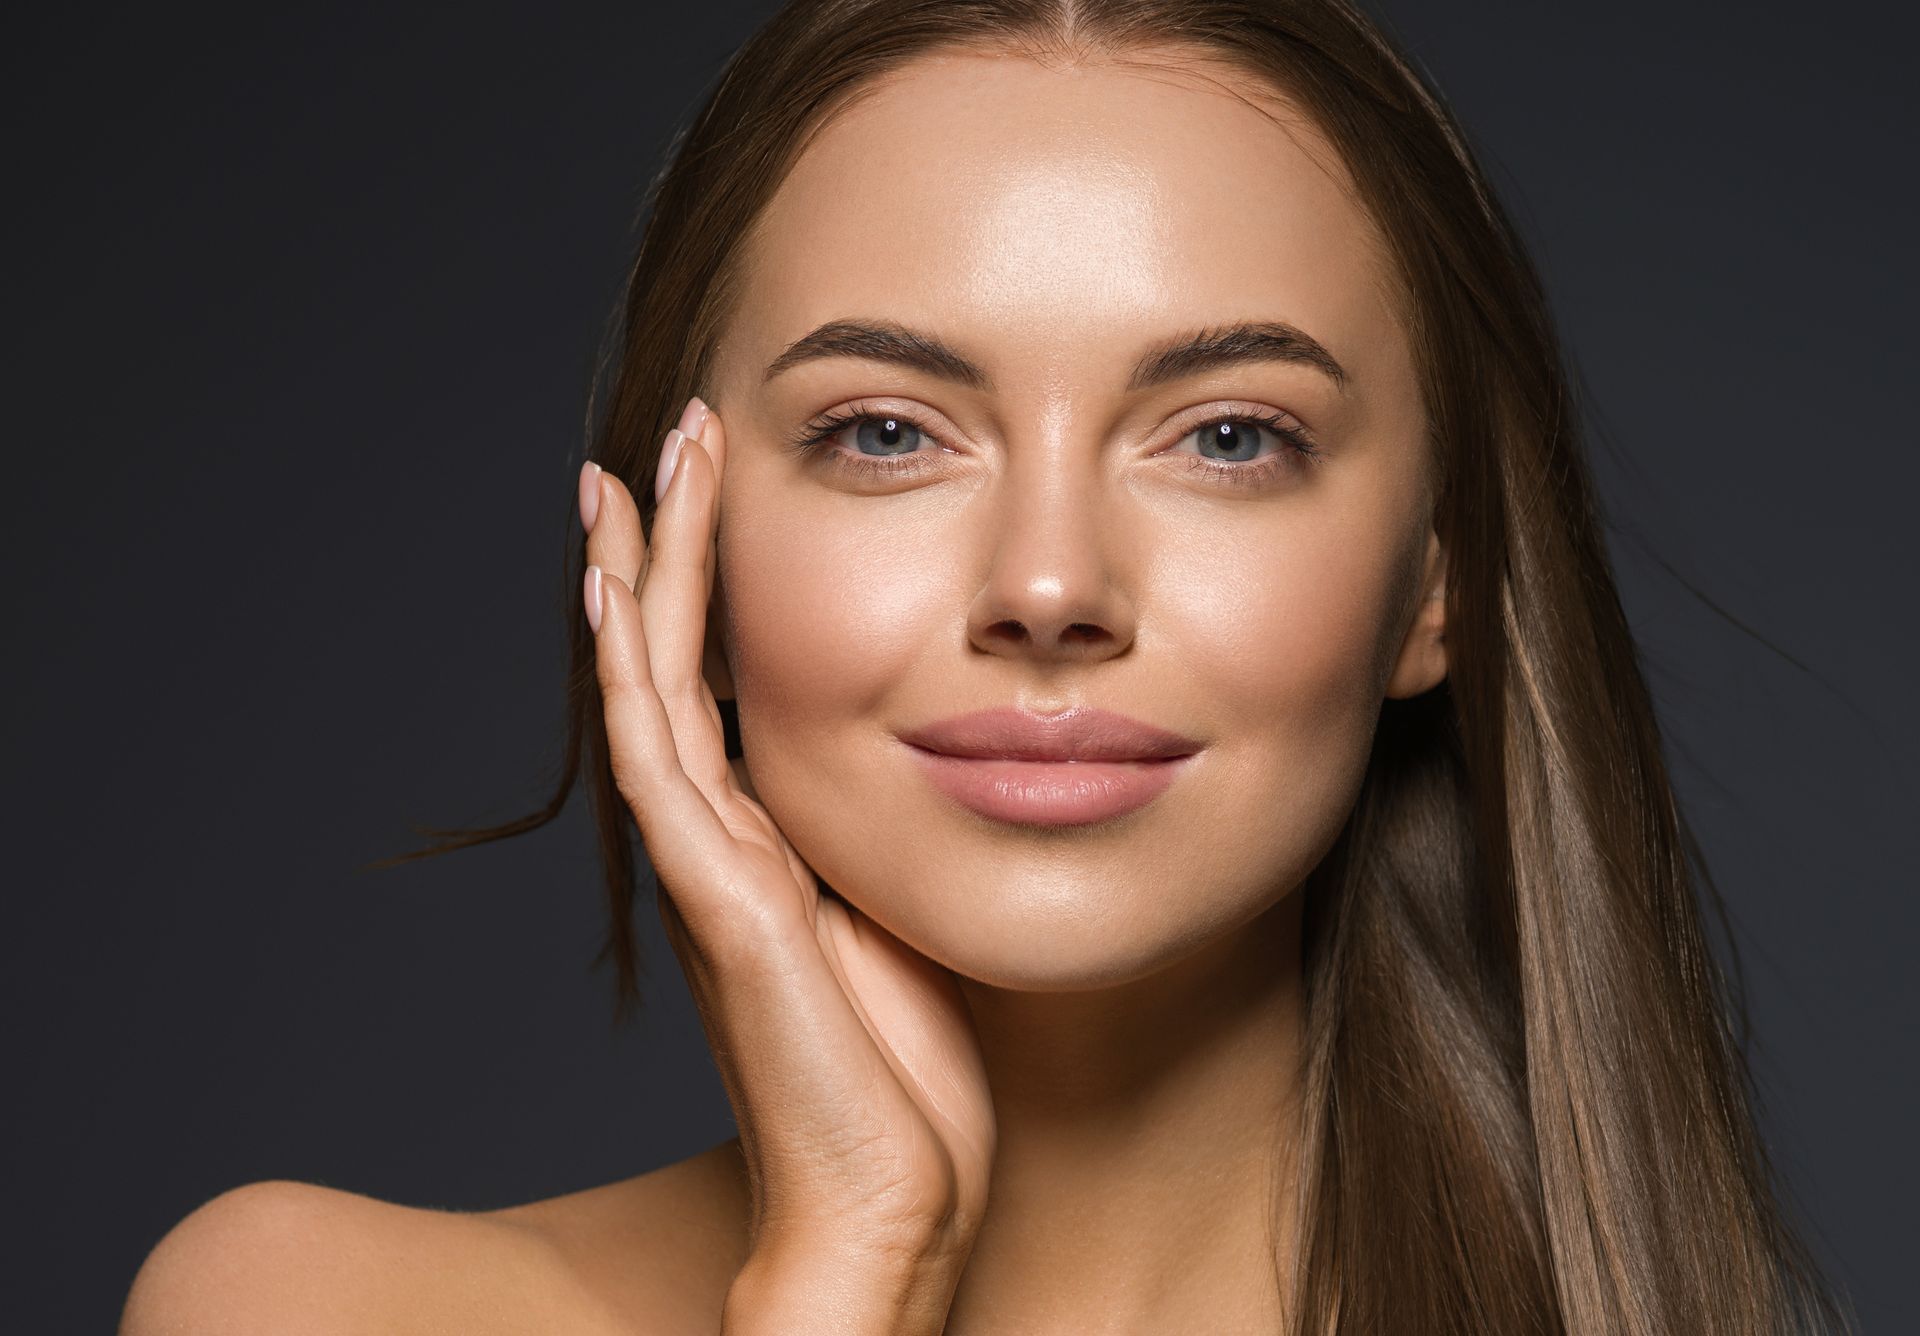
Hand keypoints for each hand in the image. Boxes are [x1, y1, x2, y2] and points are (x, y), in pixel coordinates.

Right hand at [580, 401, 995, 1278]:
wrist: (890, 1201)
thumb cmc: (907, 1078)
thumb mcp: (901, 919)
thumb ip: (883, 844)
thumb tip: (932, 767)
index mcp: (762, 846)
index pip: (720, 686)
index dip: (708, 589)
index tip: (714, 492)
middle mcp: (719, 845)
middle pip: (672, 665)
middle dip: (669, 551)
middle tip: (669, 444)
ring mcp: (709, 871)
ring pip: (651, 693)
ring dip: (642, 580)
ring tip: (633, 477)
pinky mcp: (724, 903)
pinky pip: (663, 764)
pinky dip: (632, 675)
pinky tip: (614, 595)